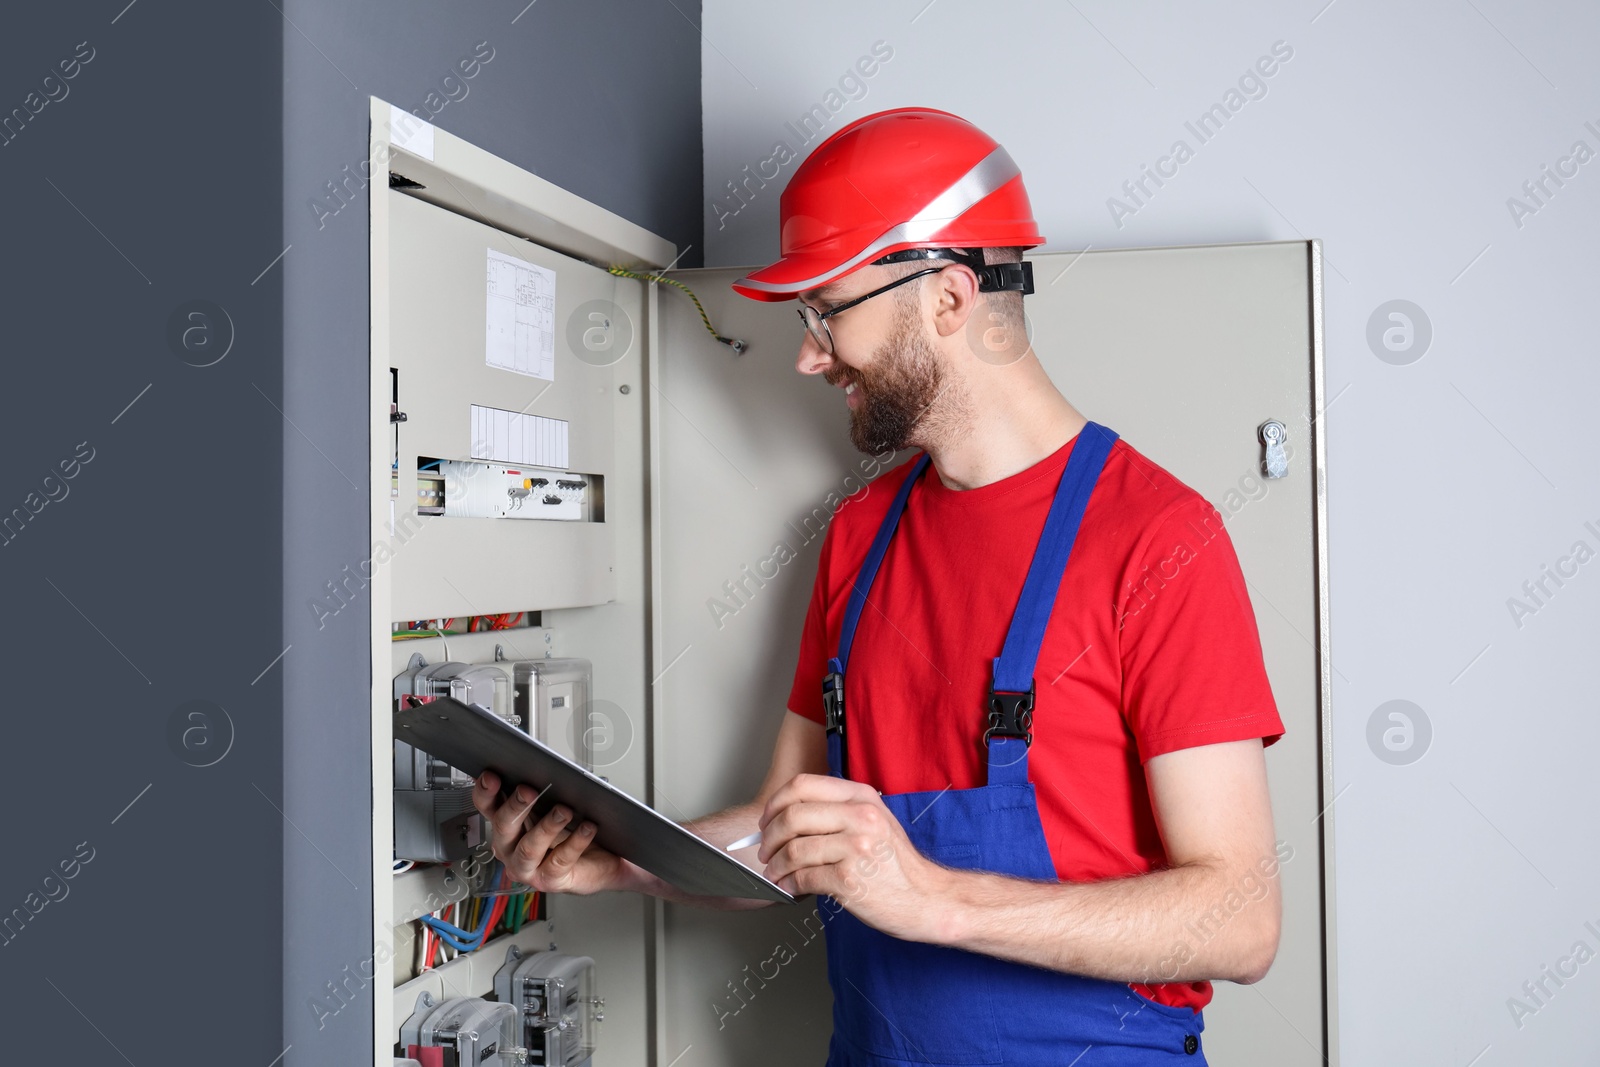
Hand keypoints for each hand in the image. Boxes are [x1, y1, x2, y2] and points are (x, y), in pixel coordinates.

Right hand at [472, 771, 624, 893]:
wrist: (597, 863)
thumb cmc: (569, 832)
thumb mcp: (553, 806)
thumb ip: (543, 790)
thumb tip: (543, 767)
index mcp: (506, 825)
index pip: (487, 807)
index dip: (485, 792)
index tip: (492, 776)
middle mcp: (509, 848)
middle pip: (503, 827)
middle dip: (515, 806)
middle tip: (529, 791)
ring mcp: (527, 867)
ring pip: (529, 848)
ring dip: (546, 827)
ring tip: (564, 810)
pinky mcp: (549, 880)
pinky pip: (560, 860)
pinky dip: (575, 842)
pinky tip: (587, 828)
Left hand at [757, 773, 949, 940]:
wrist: (927, 898)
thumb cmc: (896, 864)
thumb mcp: (875, 820)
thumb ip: (839, 810)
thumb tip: (788, 816)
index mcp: (861, 797)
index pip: (803, 785)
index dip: (776, 803)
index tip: (767, 820)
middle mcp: (860, 817)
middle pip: (792, 816)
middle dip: (769, 836)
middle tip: (765, 851)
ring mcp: (855, 848)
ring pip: (793, 849)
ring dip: (775, 865)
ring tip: (775, 873)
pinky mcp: (850, 879)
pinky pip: (803, 878)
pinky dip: (789, 884)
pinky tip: (789, 888)